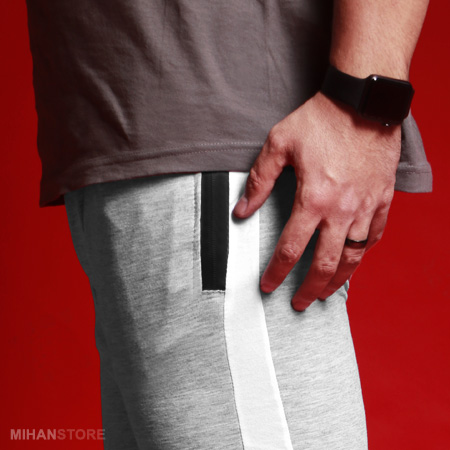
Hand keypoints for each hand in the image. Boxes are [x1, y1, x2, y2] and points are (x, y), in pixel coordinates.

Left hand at [232, 92, 400, 310]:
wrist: (362, 101)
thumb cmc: (320, 120)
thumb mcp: (279, 144)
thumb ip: (259, 180)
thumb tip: (241, 210)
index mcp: (312, 199)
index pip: (289, 248)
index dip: (276, 272)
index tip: (268, 286)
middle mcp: (340, 210)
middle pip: (324, 263)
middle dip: (309, 289)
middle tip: (299, 303)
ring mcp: (365, 206)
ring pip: (353, 257)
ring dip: (338, 280)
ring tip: (326, 294)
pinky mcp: (382, 198)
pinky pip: (374, 235)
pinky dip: (363, 252)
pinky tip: (353, 260)